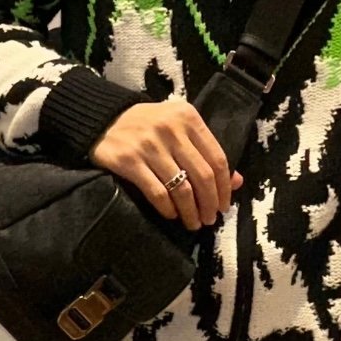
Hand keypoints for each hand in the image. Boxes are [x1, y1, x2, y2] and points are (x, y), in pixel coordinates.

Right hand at [89, 98, 242, 228]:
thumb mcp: (179, 128)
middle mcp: (171, 129)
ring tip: (193, 223)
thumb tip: (237, 181)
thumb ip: (206, 151)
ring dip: (191, 212)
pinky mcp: (128, 161)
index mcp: (188, 117)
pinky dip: (168, 209)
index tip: (224, 205)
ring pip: (181, 188)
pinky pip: (157, 193)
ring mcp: (149, 145)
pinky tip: (171, 215)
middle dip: (210, 204)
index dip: (224, 187)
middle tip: (209, 219)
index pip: (217, 158)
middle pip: (202, 176)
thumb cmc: (148, 125)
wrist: (103, 119)